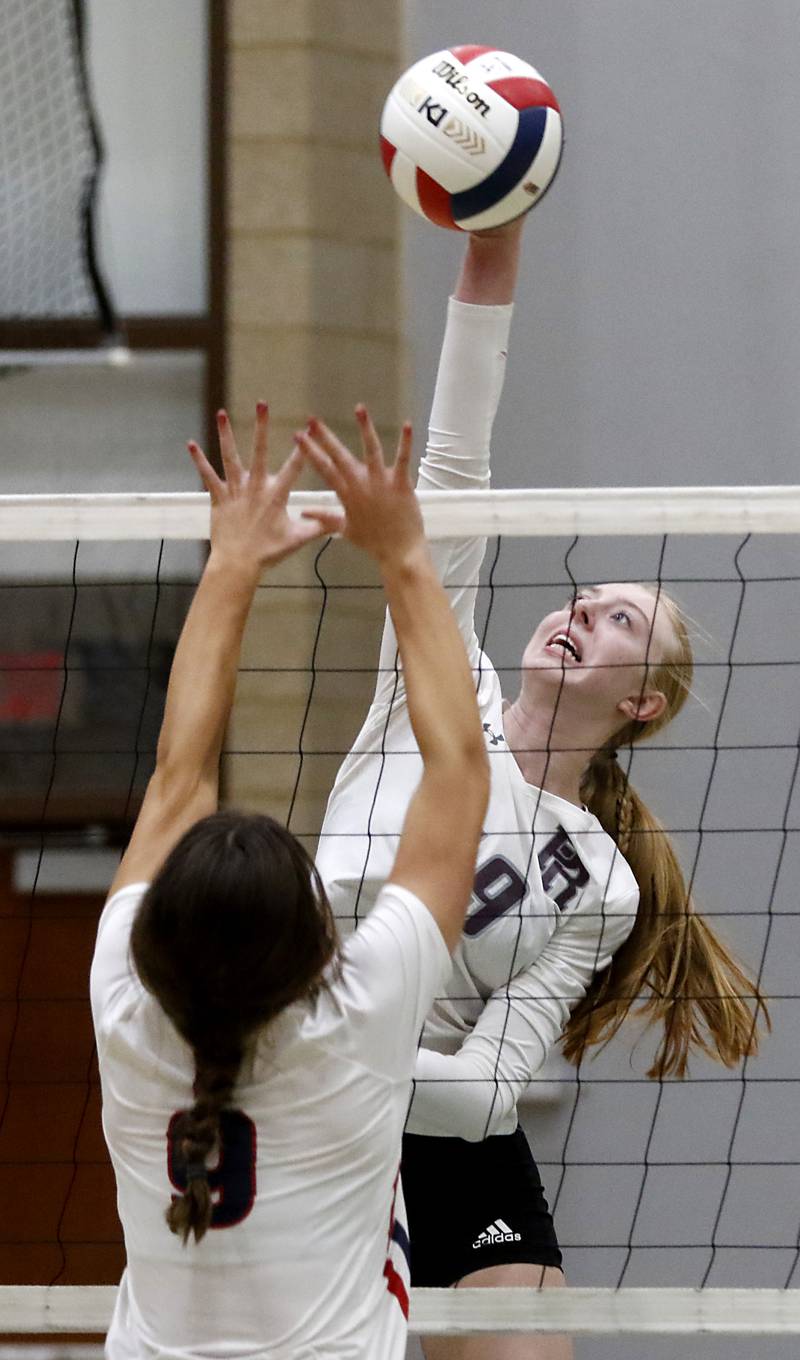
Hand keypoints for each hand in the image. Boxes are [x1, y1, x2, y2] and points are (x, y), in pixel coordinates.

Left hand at [188, 403, 324, 571]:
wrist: (238, 563)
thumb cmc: (268, 552)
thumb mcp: (297, 539)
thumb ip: (318, 526)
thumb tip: (340, 522)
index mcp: (276, 495)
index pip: (293, 467)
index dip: (302, 448)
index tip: (307, 428)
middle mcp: (255, 487)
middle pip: (259, 451)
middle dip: (261, 426)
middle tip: (262, 404)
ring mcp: (235, 491)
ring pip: (230, 457)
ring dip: (225, 434)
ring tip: (222, 413)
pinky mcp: (219, 498)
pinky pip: (208, 475)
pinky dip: (199, 460)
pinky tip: (191, 444)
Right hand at [297, 407, 424, 565]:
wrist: (398, 552)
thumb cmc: (373, 542)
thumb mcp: (345, 530)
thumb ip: (324, 518)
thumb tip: (304, 513)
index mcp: (346, 494)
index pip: (324, 468)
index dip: (310, 451)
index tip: (298, 435)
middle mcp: (360, 485)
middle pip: (339, 457)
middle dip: (325, 437)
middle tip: (312, 419)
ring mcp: (380, 483)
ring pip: (371, 451)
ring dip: (365, 429)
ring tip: (359, 408)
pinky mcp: (400, 484)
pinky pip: (403, 459)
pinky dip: (406, 442)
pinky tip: (407, 424)